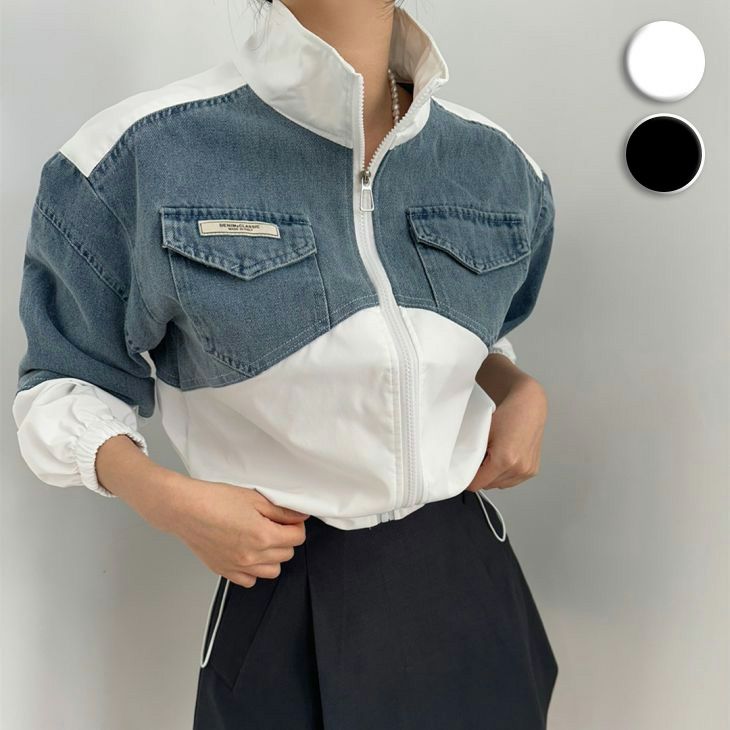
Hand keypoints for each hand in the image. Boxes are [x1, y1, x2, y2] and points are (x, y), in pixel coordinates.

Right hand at [158, 477, 309, 588]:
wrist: (185, 509)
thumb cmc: (215, 500)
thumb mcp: (254, 498)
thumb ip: (281, 510)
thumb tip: (299, 517)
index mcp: (264, 535)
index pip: (297, 538)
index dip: (296, 526)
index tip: (289, 520)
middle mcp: (253, 556)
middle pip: (287, 554)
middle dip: (285, 539)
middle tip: (273, 525)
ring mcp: (238, 566)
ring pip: (272, 571)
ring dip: (273, 556)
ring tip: (261, 540)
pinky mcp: (225, 571)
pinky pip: (250, 580)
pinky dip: (253, 570)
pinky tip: (247, 553)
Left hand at [465, 376, 547, 491]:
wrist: (529, 407)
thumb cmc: (508, 415)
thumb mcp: (483, 433)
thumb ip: (473, 453)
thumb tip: (464, 466)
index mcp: (505, 460)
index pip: (478, 484)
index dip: (468, 479)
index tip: (464, 472)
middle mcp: (518, 468)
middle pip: (489, 486)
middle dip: (481, 475)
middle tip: (480, 458)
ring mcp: (527, 471)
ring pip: (500, 485)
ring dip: (493, 476)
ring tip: (493, 456)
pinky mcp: (532, 470)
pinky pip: (512, 481)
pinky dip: (505, 474)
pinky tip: (504, 459)